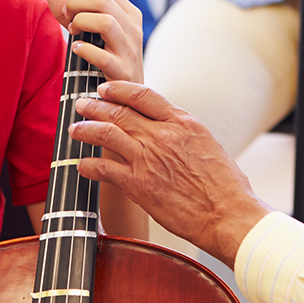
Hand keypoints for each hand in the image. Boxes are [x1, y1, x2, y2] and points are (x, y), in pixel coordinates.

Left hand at [46, 0, 143, 82]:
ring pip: (106, 22)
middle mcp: (133, 28)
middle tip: (67, 20)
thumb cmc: (104, 60)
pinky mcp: (123, 72)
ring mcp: (130, 50)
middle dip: (75, 6)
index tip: (70, 8)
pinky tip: (77, 50)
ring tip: (73, 34)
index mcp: (129, 14)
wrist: (125, 96)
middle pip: (102, 0)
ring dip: (81, 24)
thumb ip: (68, 11)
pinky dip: (85, 50)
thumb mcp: (88, 31)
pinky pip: (103, 56)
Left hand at [67, 81, 272, 266]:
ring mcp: (148, 159)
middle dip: (95, 105)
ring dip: (86, 129)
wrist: (228, 214)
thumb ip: (182, 131)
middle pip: (119, 111)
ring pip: (107, 133)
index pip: (142, 94)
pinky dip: (89, 164)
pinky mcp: (139, 185)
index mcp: (182, 122)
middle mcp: (162, 135)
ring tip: (75, 129)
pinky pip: (104, 168)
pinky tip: (81, 164)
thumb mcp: (206, 143)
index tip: (105, 88)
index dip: (118, 89)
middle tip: (81, 104)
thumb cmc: (225, 185)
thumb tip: (166, 125)